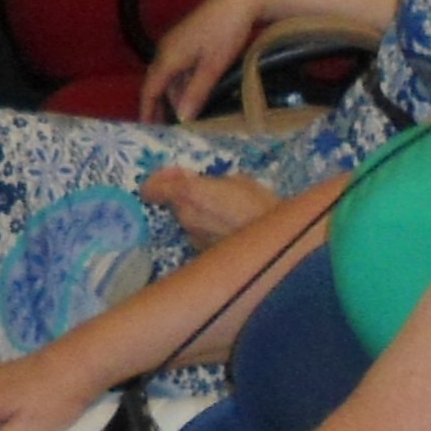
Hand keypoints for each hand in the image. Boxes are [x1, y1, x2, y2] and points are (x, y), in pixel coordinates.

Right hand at [137, 0, 264, 122]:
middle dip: (158, 105)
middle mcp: (165, 50)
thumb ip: (196, 93)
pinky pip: (177, 67)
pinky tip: (194, 92)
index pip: (149, 90)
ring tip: (183, 115)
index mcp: (167, 58)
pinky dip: (182, 83)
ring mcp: (175, 43)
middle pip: (156, 83)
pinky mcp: (186, 40)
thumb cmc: (225, 33)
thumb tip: (181, 119)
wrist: (238, 0)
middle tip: (166, 129)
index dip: (147, 111)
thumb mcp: (213, 67)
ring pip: (169, 76)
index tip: (147, 131)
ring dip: (173, 95)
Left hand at [140, 165, 274, 242]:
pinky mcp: (204, 254)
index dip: (160, 180)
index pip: (152, 189)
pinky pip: (200, 235)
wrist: (278, 244)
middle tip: (209, 191)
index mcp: (188, 193)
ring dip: (199, 214)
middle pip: (174, 204)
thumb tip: (195, 181)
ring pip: (187, 221)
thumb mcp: (238, 181)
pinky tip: (230, 227)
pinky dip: (209, 229)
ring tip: (225, 211)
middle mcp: (185, 217)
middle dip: (186, 197)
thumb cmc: (261, 205)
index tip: (176, 176)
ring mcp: (193, 238)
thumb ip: (209, 181)